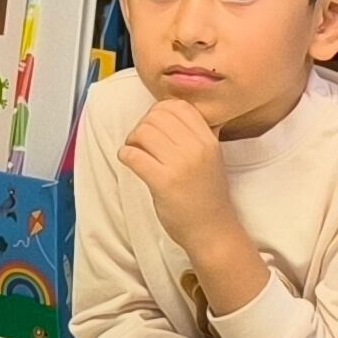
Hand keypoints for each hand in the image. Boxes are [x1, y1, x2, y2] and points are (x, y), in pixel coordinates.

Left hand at [116, 95, 240, 248]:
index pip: (178, 106)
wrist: (212, 230)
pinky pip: (134, 155)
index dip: (159, 111)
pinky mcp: (163, 182)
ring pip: (143, 132)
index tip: (153, 126)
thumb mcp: (212, 157)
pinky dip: (125, 155)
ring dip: (132, 140)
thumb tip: (173, 110)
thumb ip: (197, 134)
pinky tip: (130, 161)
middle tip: (140, 141)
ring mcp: (180, 165)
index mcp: (208, 139)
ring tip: (134, 152)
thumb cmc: (207, 195)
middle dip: (142, 125)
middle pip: (157, 116)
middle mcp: (196, 148)